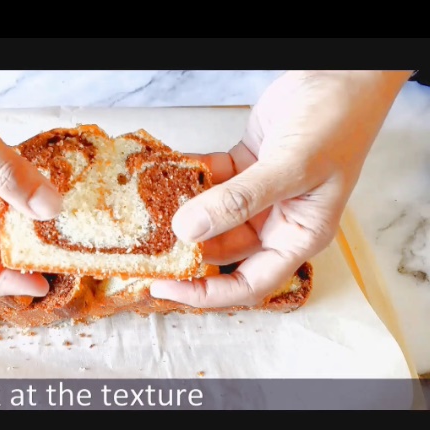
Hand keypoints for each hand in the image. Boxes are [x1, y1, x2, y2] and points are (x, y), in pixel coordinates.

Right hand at [0, 71, 62, 295]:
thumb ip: (2, 170)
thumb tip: (46, 209)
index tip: (33, 283)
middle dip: (20, 245)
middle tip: (60, 249)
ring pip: (2, 210)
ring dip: (30, 214)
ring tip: (64, 219)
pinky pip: (11, 181)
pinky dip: (31, 185)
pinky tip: (53, 187)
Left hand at [151, 70, 411, 307]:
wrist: (341, 76)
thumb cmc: (337, 123)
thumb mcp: (292, 167)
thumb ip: (240, 201)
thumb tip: (189, 230)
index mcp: (298, 236)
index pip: (248, 283)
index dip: (206, 293)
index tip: (166, 287)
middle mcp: (277, 222)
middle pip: (222, 251)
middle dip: (186, 249)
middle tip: (147, 243)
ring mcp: (258, 196)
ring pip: (211, 217)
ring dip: (182, 212)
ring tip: (149, 209)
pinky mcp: (244, 168)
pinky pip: (209, 182)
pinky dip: (189, 177)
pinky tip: (167, 172)